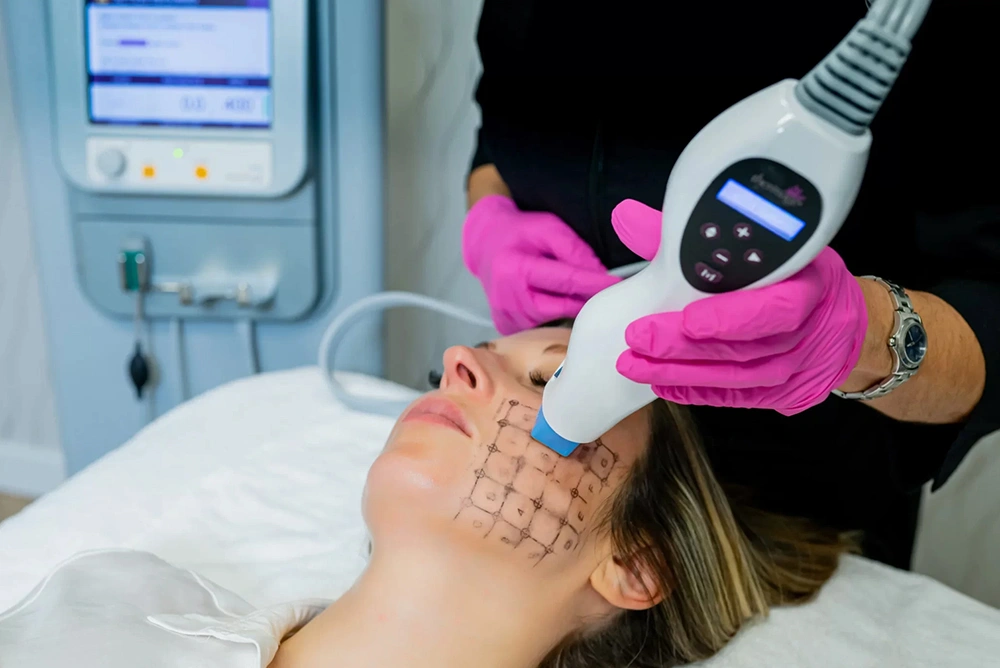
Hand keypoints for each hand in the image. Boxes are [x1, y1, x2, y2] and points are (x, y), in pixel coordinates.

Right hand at [463, 195, 618, 334]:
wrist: (487, 244)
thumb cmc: (521, 233)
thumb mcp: (548, 228)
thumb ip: (574, 249)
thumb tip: (600, 274)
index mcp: (514, 268)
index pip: (563, 280)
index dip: (593, 284)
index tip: (617, 285)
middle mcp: (506, 297)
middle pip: (558, 307)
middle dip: (584, 301)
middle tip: (605, 295)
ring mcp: (504, 315)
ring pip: (550, 322)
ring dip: (570, 312)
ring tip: (582, 299)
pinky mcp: (505, 326)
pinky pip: (538, 329)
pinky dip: (553, 321)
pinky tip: (561, 309)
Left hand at [609, 199, 868, 414]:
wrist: (840, 319)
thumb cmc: (787, 273)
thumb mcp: (757, 246)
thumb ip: (691, 238)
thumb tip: (627, 218)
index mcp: (810, 282)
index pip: (780, 305)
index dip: (735, 316)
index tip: (689, 318)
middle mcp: (810, 329)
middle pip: (748, 347)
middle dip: (686, 346)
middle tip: (638, 338)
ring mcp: (800, 367)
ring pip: (740, 377)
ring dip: (682, 373)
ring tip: (635, 364)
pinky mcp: (787, 394)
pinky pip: (739, 397)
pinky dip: (698, 392)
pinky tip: (662, 385)